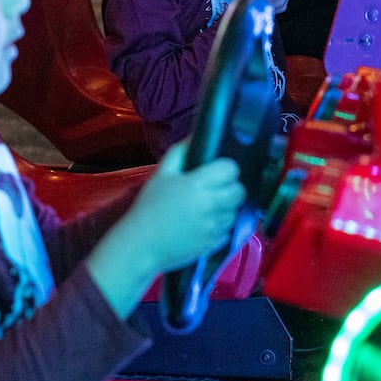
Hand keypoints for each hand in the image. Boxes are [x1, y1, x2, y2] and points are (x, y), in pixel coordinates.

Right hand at [121, 145, 244, 274]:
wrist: (141, 244)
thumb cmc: (148, 207)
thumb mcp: (161, 175)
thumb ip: (180, 152)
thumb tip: (195, 137)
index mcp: (197, 184)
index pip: (231, 169)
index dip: (226, 168)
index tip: (217, 171)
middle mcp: (210, 204)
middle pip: (239, 191)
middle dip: (231, 188)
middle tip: (216, 189)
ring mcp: (214, 226)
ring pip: (235, 211)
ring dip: (226, 207)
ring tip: (208, 207)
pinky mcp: (214, 243)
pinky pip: (228, 229)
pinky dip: (220, 225)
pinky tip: (204, 223)